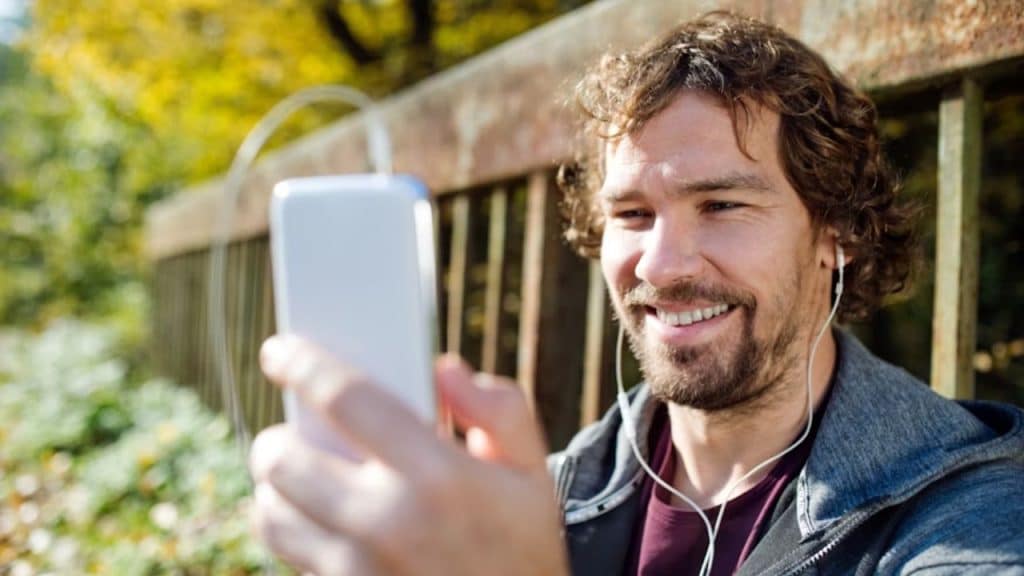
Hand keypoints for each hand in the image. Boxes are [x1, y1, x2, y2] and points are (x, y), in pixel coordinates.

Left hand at [249, 335, 568, 575]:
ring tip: (310, 479)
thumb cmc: (522, 548)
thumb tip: (444, 370)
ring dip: (278, 488)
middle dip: (281, 434)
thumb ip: (500, 409)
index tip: (279, 351)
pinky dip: (296, 533)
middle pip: (283, 457)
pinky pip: (288, 557)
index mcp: (439, 476)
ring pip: (269, 513)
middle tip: (300, 431)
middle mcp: (387, 523)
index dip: (302, 363)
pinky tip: (329, 525)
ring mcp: (356, 571)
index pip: (345, 398)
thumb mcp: (532, 473)